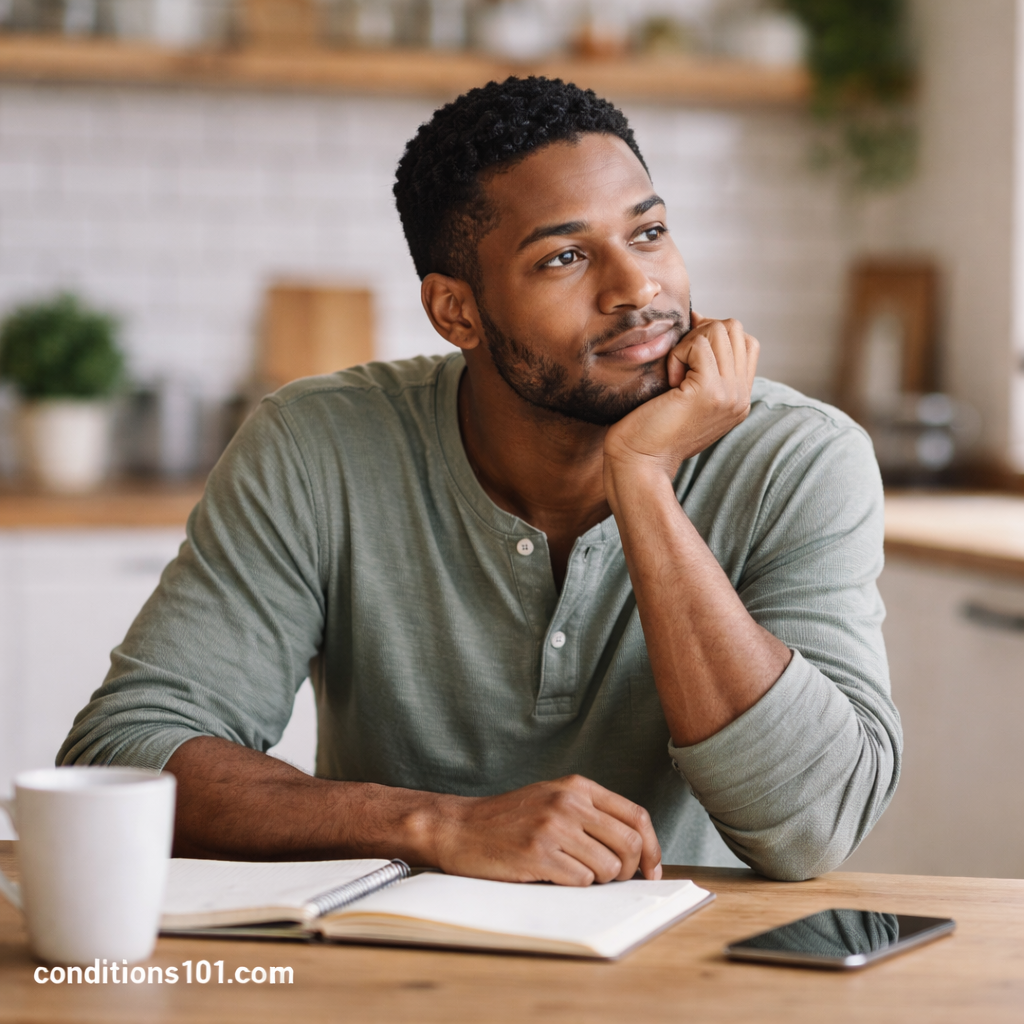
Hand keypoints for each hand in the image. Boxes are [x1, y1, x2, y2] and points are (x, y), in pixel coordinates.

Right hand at [432, 775, 662, 885]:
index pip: (636, 816)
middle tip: (611, 879)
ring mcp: (553, 827)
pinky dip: (574, 886)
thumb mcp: (552, 799)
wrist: (460, 827)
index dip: (653, 847)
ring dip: (596, 880)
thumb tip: (636, 848)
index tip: (652, 870)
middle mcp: (569, 802)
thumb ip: (590, 813)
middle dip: (628, 870)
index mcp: (577, 786)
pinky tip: (552, 876)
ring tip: (572, 872)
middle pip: (629, 844)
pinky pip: (580, 881)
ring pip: (607, 868)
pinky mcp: (538, 854)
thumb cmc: (508, 819)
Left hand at [604, 313, 758, 483]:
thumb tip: (700, 320)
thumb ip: (705, 368)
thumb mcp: (687, 395)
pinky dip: (678, 354)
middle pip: (735, 329)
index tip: (686, 350)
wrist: (640, 463)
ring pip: (720, 330)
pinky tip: (669, 381)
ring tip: (674, 375)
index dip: (714, 334)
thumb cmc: (650, 428)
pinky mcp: (710, 392)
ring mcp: (731, 394)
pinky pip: (699, 344)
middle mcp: (742, 396)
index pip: (746, 342)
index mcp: (739, 397)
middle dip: (701, 333)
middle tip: (678, 364)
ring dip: (688, 343)